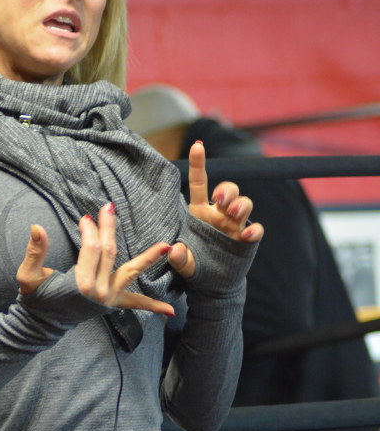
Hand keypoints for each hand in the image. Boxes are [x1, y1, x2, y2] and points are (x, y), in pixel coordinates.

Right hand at [16, 205, 174, 316]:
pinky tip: (170, 312)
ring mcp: (108, 299)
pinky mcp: (112, 304)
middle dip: (110, 229)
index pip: (91, 249)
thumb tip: (37, 227)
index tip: (85, 218)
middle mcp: (99, 291)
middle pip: (110, 253)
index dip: (89, 230)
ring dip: (149, 259)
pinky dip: (152, 307)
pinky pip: (135, 304)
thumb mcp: (28, 275)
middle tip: (109, 208)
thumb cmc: (34, 298)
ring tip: (168, 247)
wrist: (41, 324)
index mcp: (80, 284)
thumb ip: (34, 252)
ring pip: (131, 273)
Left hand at [168, 141, 263, 278]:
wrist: (214, 285)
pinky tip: (247, 236)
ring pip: (244, 204)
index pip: (200, 183)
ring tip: (232, 215)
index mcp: (200, 212)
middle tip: (220, 201)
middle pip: (228, 190)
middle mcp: (220, 214)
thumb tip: (174, 251)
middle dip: (227, 190)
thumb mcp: (183, 264)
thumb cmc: (196, 267)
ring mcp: (236, 226)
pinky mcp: (248, 240)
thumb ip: (179, 258)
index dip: (199, 163)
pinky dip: (254, 231)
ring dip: (240, 205)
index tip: (198, 145)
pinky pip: (256, 230)